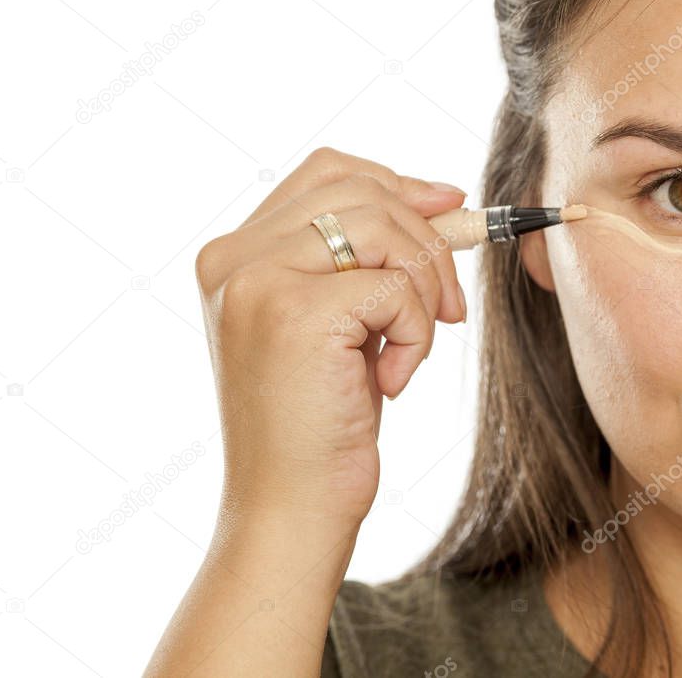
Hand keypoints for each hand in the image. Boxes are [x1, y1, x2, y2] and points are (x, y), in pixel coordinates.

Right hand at [195, 147, 466, 525]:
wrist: (290, 509)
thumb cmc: (319, 422)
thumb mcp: (340, 320)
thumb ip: (365, 256)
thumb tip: (442, 195)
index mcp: (232, 256)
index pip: (325, 172)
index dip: (395, 182)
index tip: (448, 209)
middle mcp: (231, 259)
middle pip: (361, 189)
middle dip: (427, 240)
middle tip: (450, 309)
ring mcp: (255, 281)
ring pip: (382, 226)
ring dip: (425, 287)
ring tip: (412, 348)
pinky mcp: (294, 313)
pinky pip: (397, 286)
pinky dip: (418, 332)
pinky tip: (391, 380)